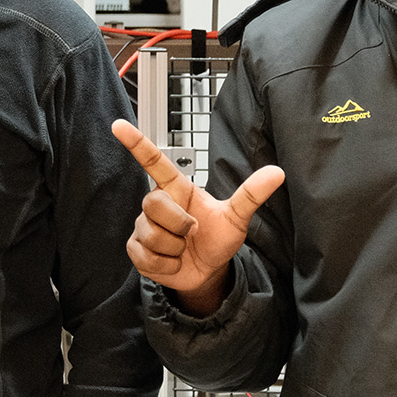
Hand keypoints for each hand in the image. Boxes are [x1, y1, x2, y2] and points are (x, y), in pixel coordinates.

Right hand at [111, 120, 283, 315]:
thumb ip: (251, 194)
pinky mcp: (137, 250)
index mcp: (177, 190)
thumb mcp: (236, 217)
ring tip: (182, 249)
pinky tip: (173, 262)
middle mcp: (157, 204)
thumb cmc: (217, 238)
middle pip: (154, 203)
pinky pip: (146, 255)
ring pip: (151, 234)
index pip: (153, 162)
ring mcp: (143, 227)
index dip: (136, 143)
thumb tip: (277, 172)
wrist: (208, 272)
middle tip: (192, 233)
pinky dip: (166, 265)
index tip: (119, 125)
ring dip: (174, 248)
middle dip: (179, 224)